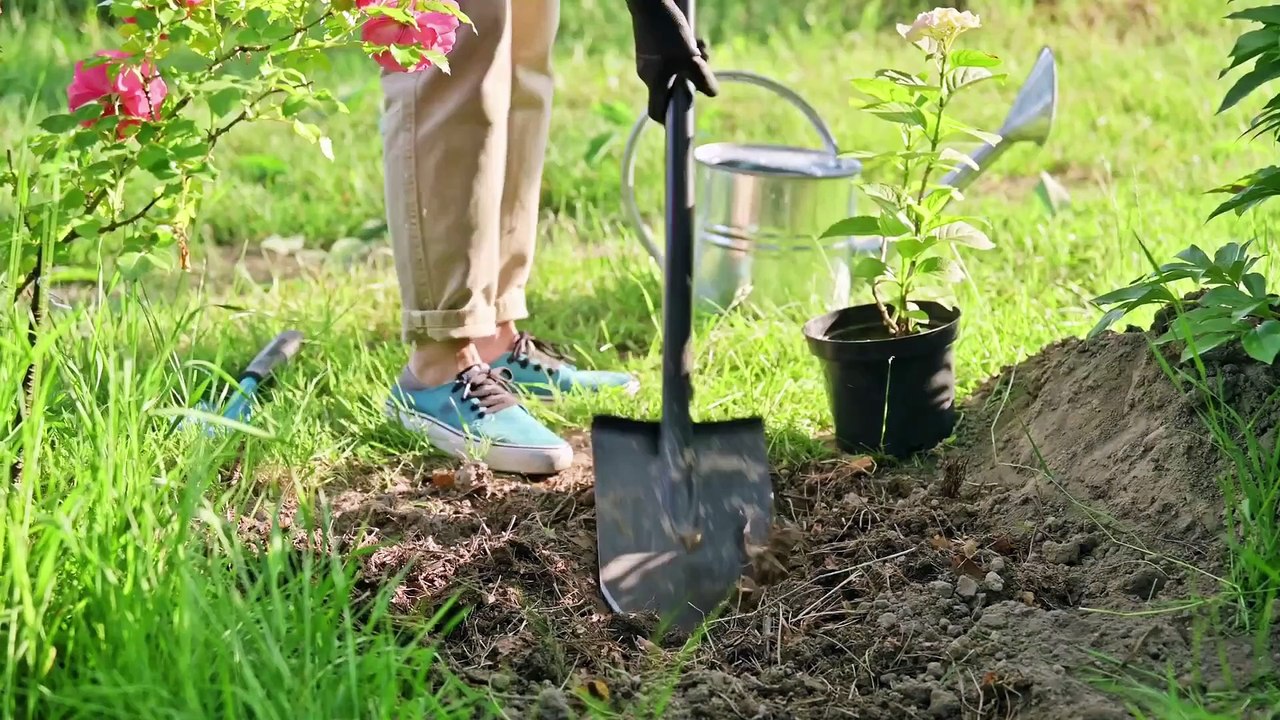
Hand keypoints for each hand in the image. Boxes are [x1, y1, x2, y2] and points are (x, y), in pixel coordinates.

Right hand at [624, 0, 718, 123]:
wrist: (650, 2)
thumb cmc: (667, 31)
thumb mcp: (689, 57)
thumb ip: (701, 78)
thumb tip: (712, 94)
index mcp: (654, 82)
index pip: (656, 112)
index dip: (668, 120)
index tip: (682, 120)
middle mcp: (649, 74)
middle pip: (673, 88)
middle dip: (692, 79)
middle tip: (704, 64)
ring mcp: (650, 60)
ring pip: (677, 70)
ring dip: (693, 61)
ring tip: (702, 46)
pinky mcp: (654, 48)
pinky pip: (673, 57)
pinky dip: (685, 51)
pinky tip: (695, 37)